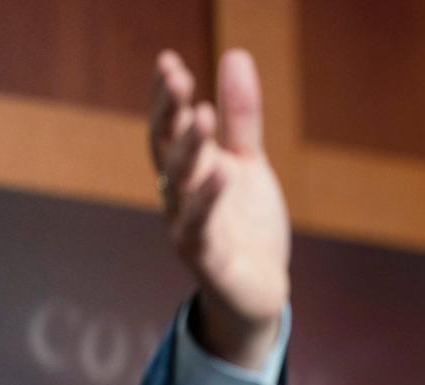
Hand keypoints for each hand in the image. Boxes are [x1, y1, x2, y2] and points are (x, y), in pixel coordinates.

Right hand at [151, 49, 289, 368]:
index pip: (167, 129)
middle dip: (168, 114)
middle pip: (167, 152)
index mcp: (187, 173)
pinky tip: (222, 171)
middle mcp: (179, 198)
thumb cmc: (246, 225)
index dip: (164, 98)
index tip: (169, 62)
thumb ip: (240, 118)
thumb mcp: (247, 164)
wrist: (260, 289)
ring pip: (180, 186)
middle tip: (177, 77)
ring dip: (188, 150)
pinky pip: (201, 227)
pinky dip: (208, 200)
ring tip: (201, 113)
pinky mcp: (206, 259)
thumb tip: (236, 55)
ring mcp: (187, 228)